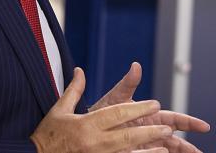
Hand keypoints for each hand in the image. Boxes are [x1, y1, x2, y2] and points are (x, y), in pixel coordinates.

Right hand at [31, 67, 173, 152]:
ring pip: (127, 152)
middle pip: (128, 135)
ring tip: (165, 145)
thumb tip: (80, 70)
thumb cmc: (47, 135)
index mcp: (86, 124)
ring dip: (148, 150)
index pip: (118, 114)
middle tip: (168, 127)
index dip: (138, 108)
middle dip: (150, 131)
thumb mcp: (59, 110)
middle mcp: (94, 142)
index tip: (155, 104)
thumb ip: (74, 90)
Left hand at [91, 62, 210, 152]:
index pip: (175, 119)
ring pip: (167, 151)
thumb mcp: (117, 97)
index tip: (204, 126)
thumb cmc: (104, 110)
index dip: (190, 123)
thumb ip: (128, 84)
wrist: (88, 127)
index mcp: (151, 116)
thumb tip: (136, 66)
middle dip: (188, 146)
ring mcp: (145, 145)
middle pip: (175, 140)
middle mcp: (151, 131)